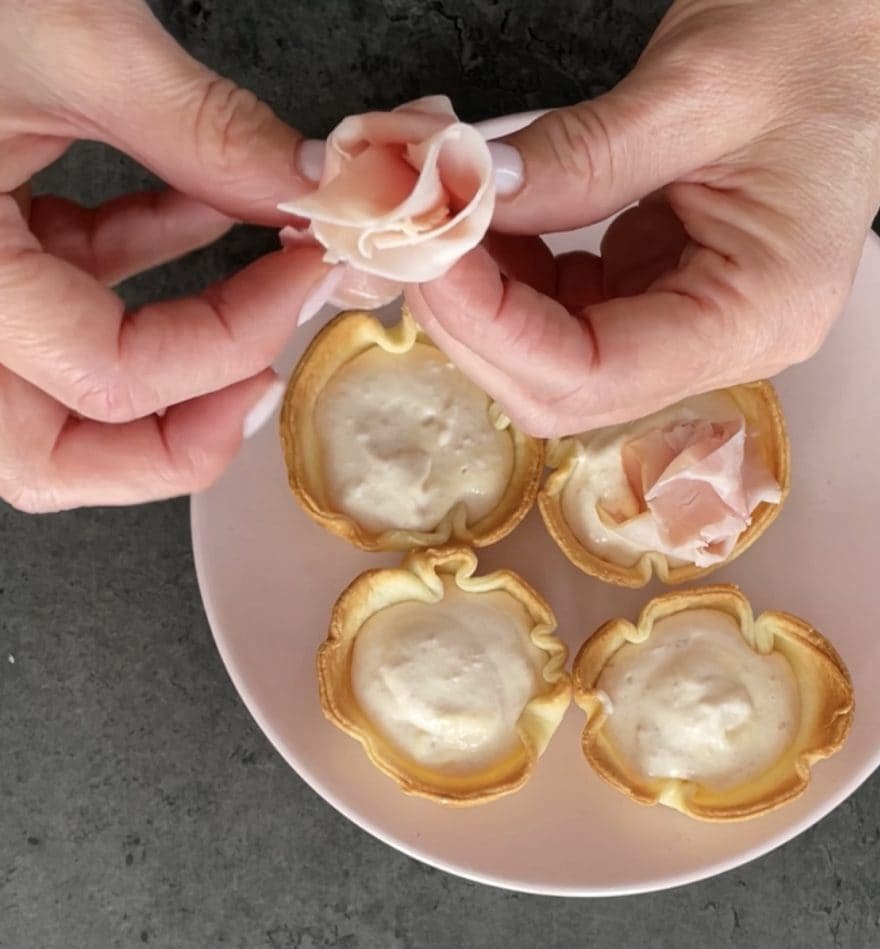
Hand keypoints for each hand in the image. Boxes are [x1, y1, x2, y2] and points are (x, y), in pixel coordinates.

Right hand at [0, 0, 329, 511]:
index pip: (105, 380)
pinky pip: (62, 292)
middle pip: (50, 458)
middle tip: (262, 383)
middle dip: (176, 439)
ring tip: (261, 300)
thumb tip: (313, 191)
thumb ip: (201, 130)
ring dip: (170, 360)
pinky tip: (208, 208)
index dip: (230, 343)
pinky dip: (144, 264)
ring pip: (54, 396)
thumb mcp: (62, 31)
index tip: (306, 277)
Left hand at [407, 0, 879, 436]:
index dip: (494, 326)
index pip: (598, 372)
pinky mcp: (665, 291)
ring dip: (485, 303)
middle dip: (476, 323)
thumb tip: (464, 198)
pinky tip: (492, 222)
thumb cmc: (829, 34)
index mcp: (760, 312)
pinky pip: (567, 314)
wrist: (874, 17)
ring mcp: (694, 322)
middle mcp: (730, 341)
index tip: (423, 253)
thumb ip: (575, 159)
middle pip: (567, 388)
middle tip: (412, 241)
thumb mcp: (695, 86)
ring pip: (556, 361)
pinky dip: (512, 277)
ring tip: (446, 221)